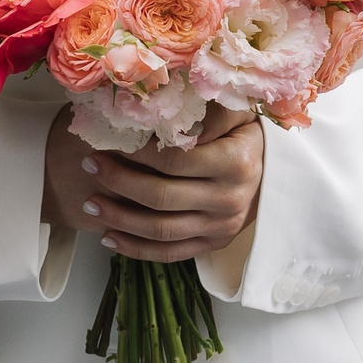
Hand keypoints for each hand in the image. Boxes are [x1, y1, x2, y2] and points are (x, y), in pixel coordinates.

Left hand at [41, 101, 262, 263]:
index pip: (176, 161)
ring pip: (162, 230)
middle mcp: (229, 199)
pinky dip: (136, 249)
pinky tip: (108, 237)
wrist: (273, 175)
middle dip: (119, 182)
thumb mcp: (236, 112)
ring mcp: (220, 227)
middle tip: (88, 165)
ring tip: (89, 202)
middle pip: (162, 197)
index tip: (109, 141)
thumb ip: (208, 109)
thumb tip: (167, 111)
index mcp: (235, 162)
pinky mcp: (212, 245)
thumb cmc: (245, 134)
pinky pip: (169, 253)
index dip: (138, 153)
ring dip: (120, 218)